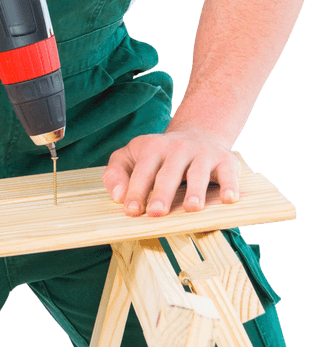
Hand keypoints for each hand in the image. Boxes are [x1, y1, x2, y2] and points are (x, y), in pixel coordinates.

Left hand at [102, 126, 240, 216]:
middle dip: (162, 192)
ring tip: (192, 208)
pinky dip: (230, 185)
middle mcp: (178, 148)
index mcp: (153, 148)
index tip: (131, 211)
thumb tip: (117, 196)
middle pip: (169, 172)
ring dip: (195, 190)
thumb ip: (116, 173)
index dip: (135, 190)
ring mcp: (202, 154)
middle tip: (156, 212)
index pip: (142, 171)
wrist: (199, 134)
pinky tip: (229, 199)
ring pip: (198, 172)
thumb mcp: (132, 156)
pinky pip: (228, 173)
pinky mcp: (225, 161)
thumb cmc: (160, 154)